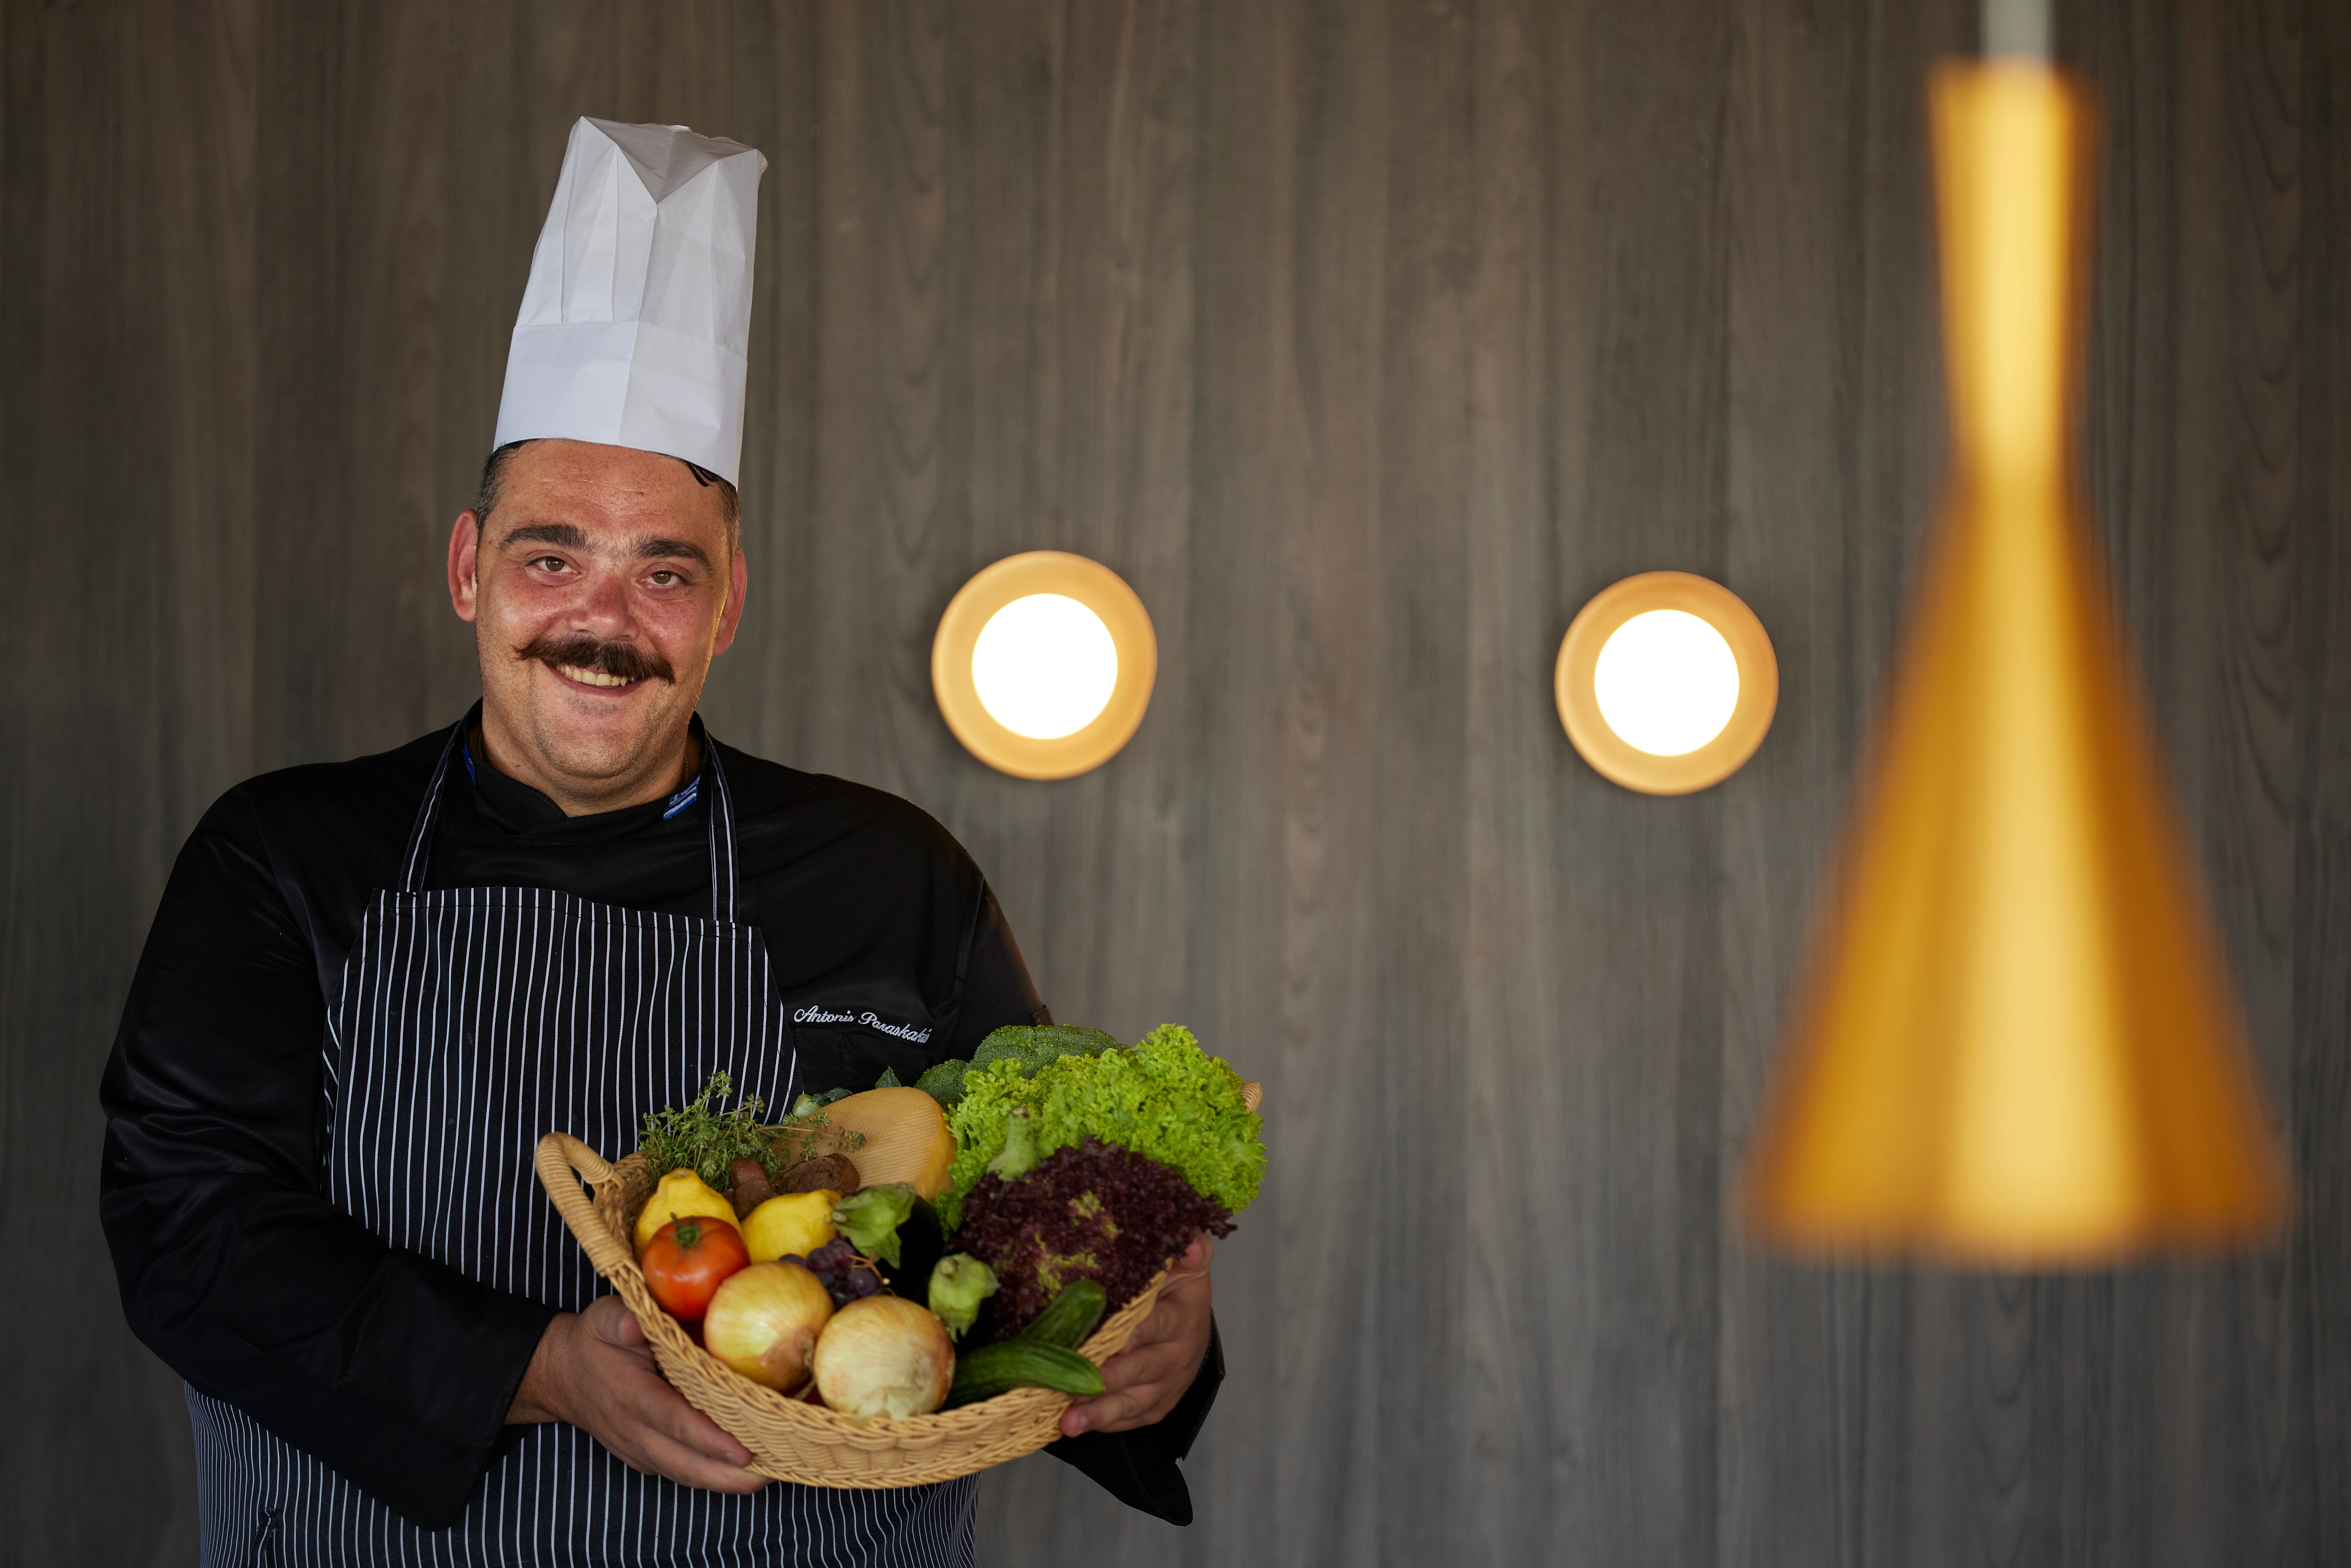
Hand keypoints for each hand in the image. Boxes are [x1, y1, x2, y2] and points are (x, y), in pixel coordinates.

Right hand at [508, 1296, 766, 1493]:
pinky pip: (682, 1471)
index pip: (673, 1421)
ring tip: (774, 1474)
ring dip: (727, 1481)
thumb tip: (635, 1323)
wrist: (563, 1375)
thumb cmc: (595, 1341)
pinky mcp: (645, 1457)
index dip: (708, 1439)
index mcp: (631, 1396)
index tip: (743, 1450)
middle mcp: (635, 1432)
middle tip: (776, 1471)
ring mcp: (639, 1449)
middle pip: (686, 1463)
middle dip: (730, 1474)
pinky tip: (747, 1470)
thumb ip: (620, 1319)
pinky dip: (713, 1475)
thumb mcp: (604, 1318)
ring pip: (686, 1474)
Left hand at [1059, 1231, 1213, 1437]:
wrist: (1194, 1327)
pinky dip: (1100, 1424)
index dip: (1133, 1334)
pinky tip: (1071, 1426)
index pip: (1156, 1324)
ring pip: (1131, 1403)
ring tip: (1068, 1423)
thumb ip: (1189, 1246)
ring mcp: (1165, 1387)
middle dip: (1108, 1379)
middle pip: (1140, 1369)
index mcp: (1182, 1316)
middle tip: (1074, 1387)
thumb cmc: (1178, 1288)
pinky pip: (1127, 1420)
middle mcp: (1175, 1356)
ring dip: (1098, 1413)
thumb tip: (1187, 1241)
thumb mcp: (1187, 1262)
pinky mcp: (1154, 1408)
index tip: (1111, 1342)